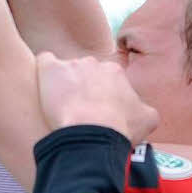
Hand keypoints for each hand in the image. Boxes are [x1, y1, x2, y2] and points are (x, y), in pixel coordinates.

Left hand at [35, 52, 158, 142]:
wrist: (93, 132)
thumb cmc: (120, 128)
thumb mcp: (147, 119)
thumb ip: (144, 109)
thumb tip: (142, 110)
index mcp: (115, 73)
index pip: (106, 79)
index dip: (100, 96)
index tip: (95, 112)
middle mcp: (94, 64)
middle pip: (85, 74)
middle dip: (82, 89)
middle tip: (77, 111)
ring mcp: (72, 65)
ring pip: (65, 71)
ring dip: (63, 85)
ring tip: (59, 106)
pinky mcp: (51, 70)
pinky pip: (44, 61)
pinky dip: (44, 71)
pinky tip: (44, 86)